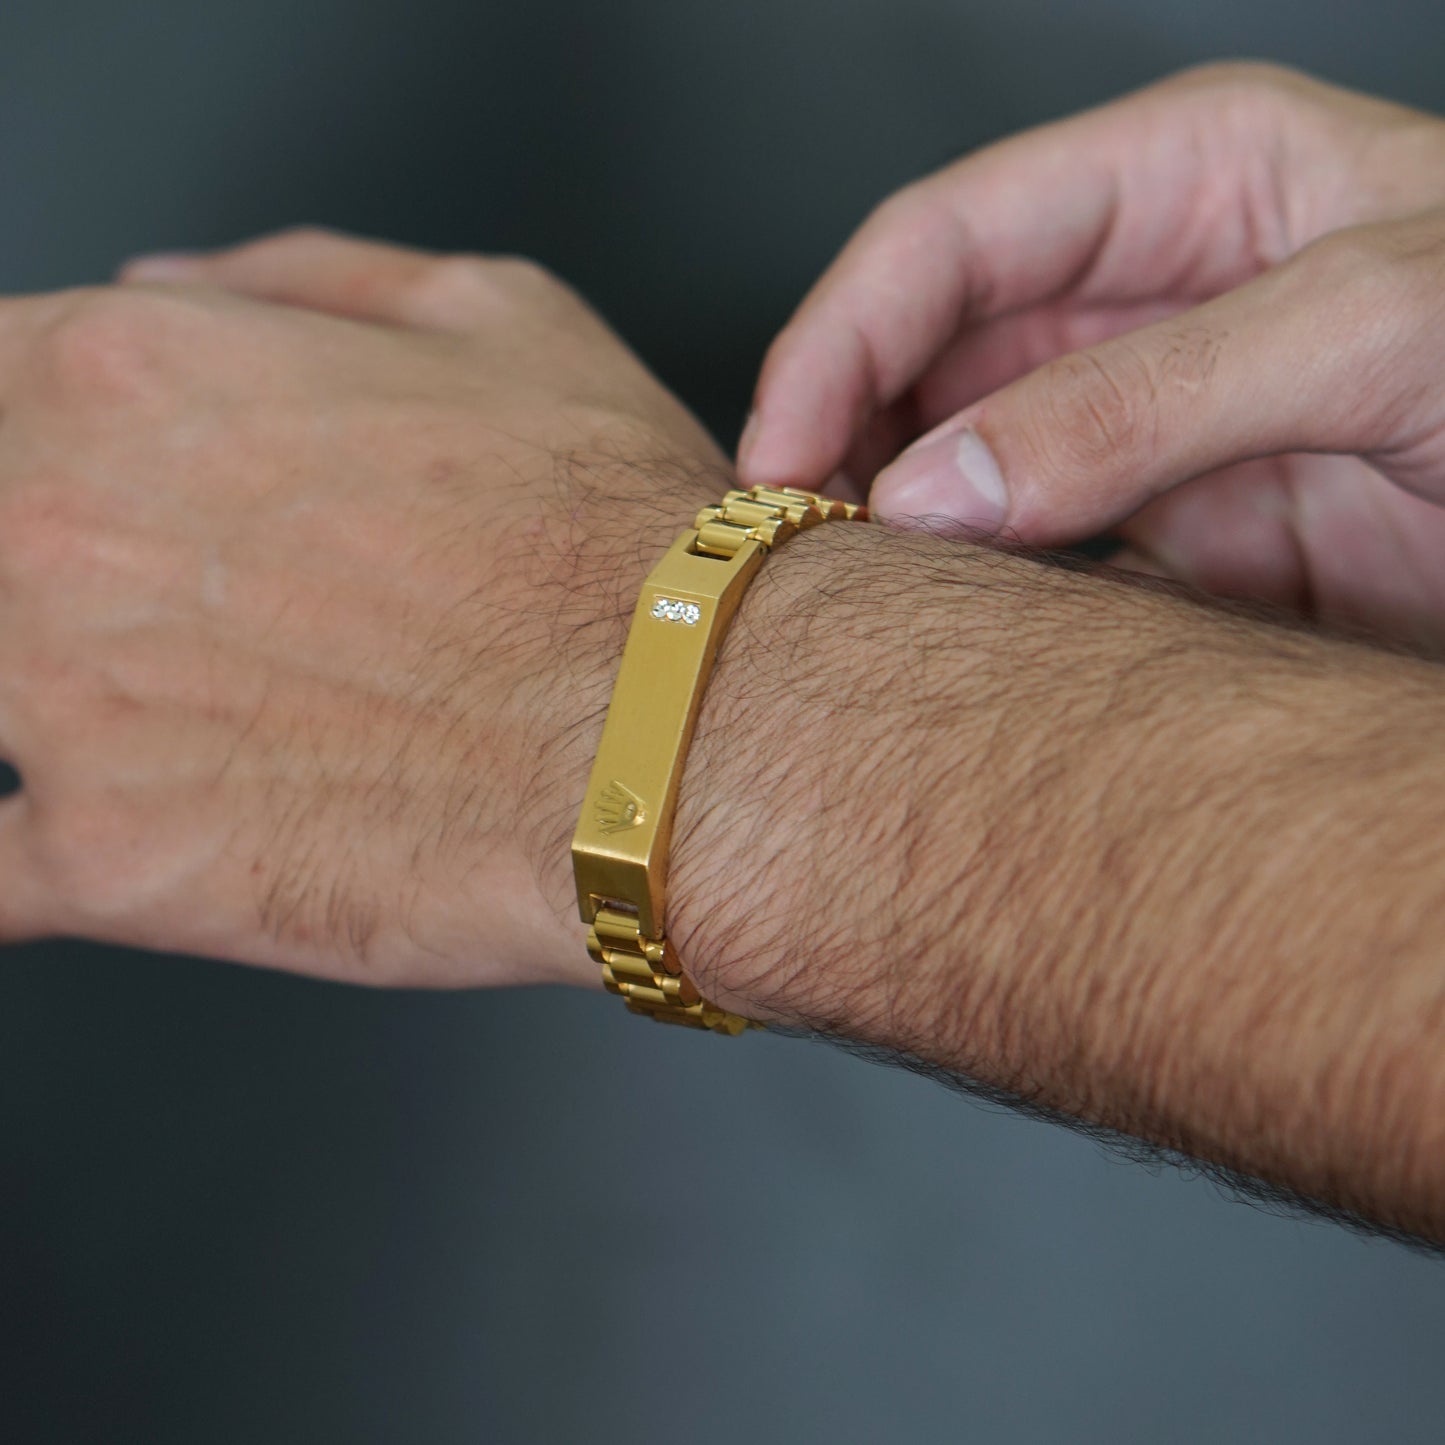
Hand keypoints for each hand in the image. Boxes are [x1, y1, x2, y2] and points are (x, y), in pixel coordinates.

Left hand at [0, 228, 728, 985]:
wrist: (683, 740)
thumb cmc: (616, 546)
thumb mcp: (502, 318)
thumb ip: (301, 279)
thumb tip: (175, 290)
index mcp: (137, 377)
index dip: (39, 420)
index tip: (87, 467)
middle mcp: (63, 527)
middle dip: (48, 555)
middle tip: (165, 600)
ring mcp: (66, 705)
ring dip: (30, 680)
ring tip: (166, 699)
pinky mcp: (112, 864)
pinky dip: (6, 853)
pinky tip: (52, 827)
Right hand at [739, 64, 1444, 649]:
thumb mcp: (1372, 331)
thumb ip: (1148, 399)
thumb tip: (944, 485)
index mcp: (1181, 185)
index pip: (944, 242)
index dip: (838, 341)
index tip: (777, 456)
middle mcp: (1142, 300)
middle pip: (924, 351)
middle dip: (838, 435)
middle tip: (785, 540)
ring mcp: (1145, 425)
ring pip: (956, 460)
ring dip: (887, 520)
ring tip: (834, 593)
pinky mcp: (1168, 535)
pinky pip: (1025, 556)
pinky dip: (965, 592)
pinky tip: (932, 629)